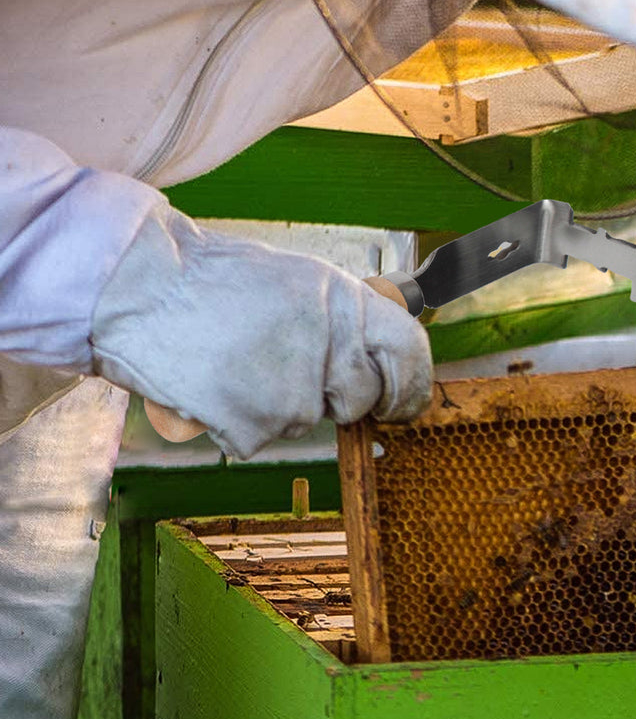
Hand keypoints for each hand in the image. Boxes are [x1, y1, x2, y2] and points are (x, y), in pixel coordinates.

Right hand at [90, 203, 431, 458]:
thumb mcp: (297, 281)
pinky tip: (215, 382)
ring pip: (306, 418)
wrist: (139, 288)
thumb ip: (342, 318)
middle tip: (294, 375)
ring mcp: (294, 390)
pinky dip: (238, 421)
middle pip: (361, 397)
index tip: (402, 400)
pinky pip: (260, 437)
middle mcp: (329, 346)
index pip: (410, 351)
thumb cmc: (214, 280)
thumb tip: (377, 355)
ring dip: (278, 403)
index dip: (412, 383)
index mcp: (344, 302)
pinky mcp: (255, 425)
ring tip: (238, 361)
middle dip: (338, 397)